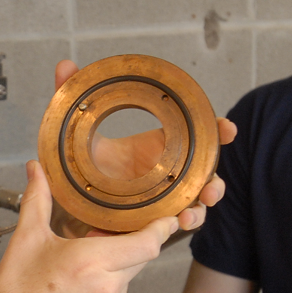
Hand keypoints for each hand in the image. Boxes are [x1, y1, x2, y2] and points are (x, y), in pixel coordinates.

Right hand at [0, 159, 176, 292]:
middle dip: (131, 243)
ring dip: (116, 266)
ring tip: (84, 264)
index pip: (147, 242)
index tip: (167, 216)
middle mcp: (108, 289)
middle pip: (141, 257)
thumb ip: (37, 200)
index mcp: (91, 262)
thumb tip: (36, 172)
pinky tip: (80, 287)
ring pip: (128, 278)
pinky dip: (107, 287)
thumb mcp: (25, 241)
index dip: (161, 227)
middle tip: (109, 233)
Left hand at [49, 60, 236, 236]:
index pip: (199, 137)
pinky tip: (173, 226)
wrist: (77, 196)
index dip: (218, 131)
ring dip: (198, 211)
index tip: (227, 128)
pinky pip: (169, 226)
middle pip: (205, 177)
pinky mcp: (153, 221)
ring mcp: (164, 199)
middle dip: (215, 182)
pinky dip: (175, 226)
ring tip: (189, 215)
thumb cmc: (89, 160)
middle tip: (212, 187)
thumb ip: (73, 96)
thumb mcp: (81, 128)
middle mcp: (169, 174)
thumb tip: (64, 66)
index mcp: (161, 148)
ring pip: (194, 206)